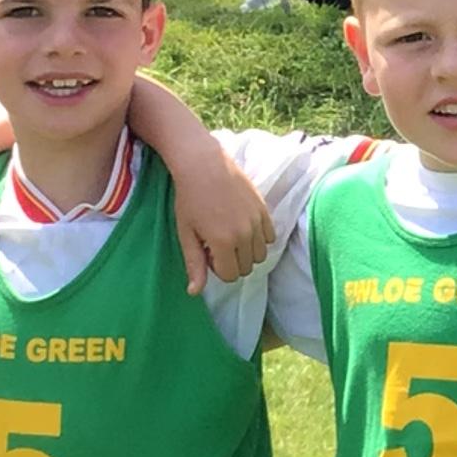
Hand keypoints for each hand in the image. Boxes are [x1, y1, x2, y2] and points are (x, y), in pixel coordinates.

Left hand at [169, 143, 275, 291]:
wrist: (203, 163)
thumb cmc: (188, 199)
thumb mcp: (186, 233)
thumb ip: (194, 264)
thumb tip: (194, 292)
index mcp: (223, 242)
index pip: (230, 276)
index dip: (217, 269)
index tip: (207, 252)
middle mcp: (245, 234)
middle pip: (247, 268)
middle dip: (232, 262)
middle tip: (216, 242)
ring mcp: (257, 222)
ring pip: (260, 255)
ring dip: (246, 252)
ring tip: (230, 234)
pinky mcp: (264, 210)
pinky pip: (270, 238)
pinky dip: (259, 238)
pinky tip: (243, 226)